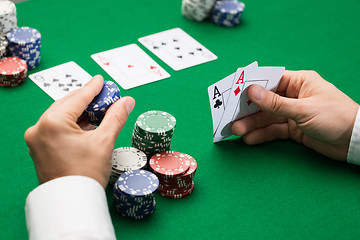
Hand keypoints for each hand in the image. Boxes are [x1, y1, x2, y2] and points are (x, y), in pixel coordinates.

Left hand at [24, 75, 134, 187]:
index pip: (77, 98)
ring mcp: (37, 139)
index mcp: (52, 123)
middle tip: (104, 95)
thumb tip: (127, 100)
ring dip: (80, 113)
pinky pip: (56, 128)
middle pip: (67, 105)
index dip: (93, 88)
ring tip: (98, 111)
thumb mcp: (104, 141)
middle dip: (86, 100)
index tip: (101, 80)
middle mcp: (39, 128)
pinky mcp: (39, 148)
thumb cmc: (87, 174)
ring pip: (61, 116)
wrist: (73, 203)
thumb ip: (115, 117)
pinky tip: (86, 125)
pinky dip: (72, 125)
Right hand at [232, 70, 358, 160]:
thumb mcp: (303, 110)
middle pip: (265, 101)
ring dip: (252, 124)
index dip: (252, 86)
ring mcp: (293, 113)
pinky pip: (274, 130)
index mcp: (299, 82)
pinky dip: (262, 134)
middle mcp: (294, 96)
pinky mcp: (293, 129)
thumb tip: (252, 91)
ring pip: (267, 117)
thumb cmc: (335, 117)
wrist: (356, 142)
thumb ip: (276, 103)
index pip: (270, 80)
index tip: (234, 93)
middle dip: (249, 110)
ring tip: (236, 131)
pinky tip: (250, 139)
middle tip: (231, 117)